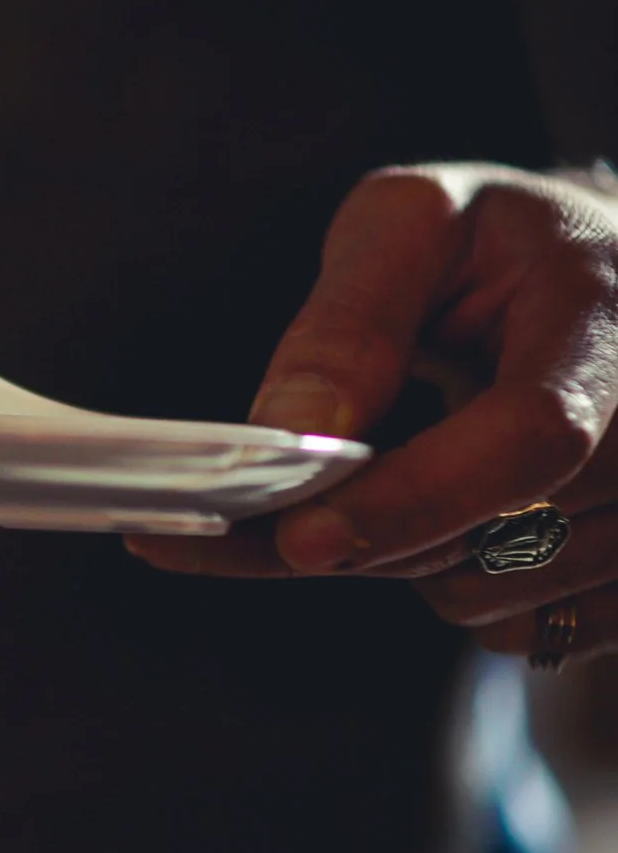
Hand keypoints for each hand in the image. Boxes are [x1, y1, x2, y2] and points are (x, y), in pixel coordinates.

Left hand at [127, 163, 617, 657]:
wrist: (602, 271)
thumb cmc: (494, 239)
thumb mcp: (410, 222)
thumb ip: (348, 320)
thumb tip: (288, 433)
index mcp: (607, 323)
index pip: (533, 438)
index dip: (412, 499)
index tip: (300, 537)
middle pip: (500, 539)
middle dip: (366, 532)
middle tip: (269, 509)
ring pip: (498, 598)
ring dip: (407, 560)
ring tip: (397, 474)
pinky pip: (529, 630)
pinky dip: (459, 588)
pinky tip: (450, 516)